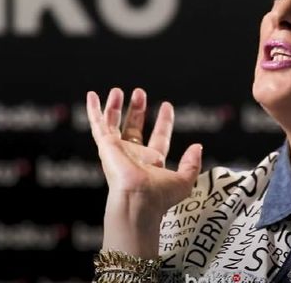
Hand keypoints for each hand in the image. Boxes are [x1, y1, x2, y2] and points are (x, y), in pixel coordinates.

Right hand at [86, 87, 202, 254]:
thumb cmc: (159, 196)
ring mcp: (118, 150)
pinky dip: (94, 110)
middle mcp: (133, 155)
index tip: (166, 106)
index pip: (159, 136)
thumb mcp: (184, 180)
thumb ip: (191, 163)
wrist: (138, 200)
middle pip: (134, 127)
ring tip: (119, 91)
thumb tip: (197, 146)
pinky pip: (98, 124)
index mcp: (151, 161)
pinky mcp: (106, 145)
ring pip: (114, 123)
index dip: (164, 121)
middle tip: (140, 93)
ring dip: (116, 107)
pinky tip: (92, 95)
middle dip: (138, 110)